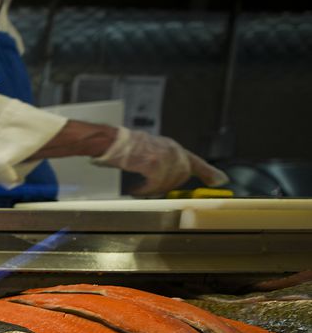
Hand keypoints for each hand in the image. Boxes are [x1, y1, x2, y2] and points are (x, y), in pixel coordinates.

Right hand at [91, 127, 227, 197]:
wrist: (111, 141)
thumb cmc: (124, 147)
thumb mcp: (150, 150)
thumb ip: (163, 161)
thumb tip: (169, 178)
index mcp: (172, 147)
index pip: (195, 161)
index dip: (209, 172)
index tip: (221, 181)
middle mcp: (173, 150)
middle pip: (182, 176)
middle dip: (168, 186)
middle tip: (152, 190)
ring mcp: (165, 157)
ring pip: (168, 183)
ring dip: (154, 189)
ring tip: (140, 189)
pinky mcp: (154, 164)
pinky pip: (155, 184)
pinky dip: (145, 190)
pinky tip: (135, 189)